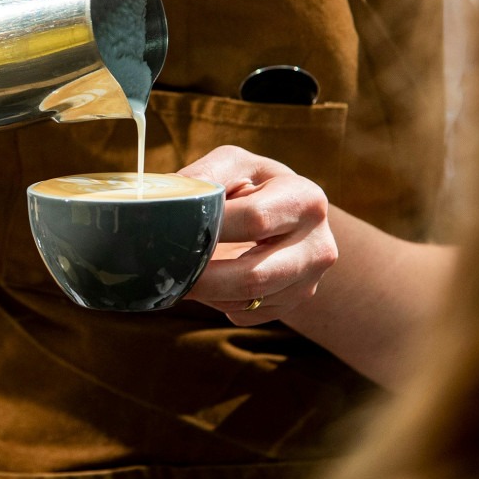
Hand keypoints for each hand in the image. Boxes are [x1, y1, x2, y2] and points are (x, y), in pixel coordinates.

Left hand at [178, 146, 337, 324]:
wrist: (286, 213)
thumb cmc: (251, 184)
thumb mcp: (233, 166)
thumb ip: (202, 179)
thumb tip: (160, 203)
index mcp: (305, 200)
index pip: (254, 220)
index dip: (210, 229)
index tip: (171, 233)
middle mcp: (318, 245)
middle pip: (254, 276)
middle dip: (203, 277)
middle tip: (166, 270)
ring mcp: (309, 281)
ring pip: (247, 300)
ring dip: (206, 291)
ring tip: (181, 272)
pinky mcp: (293, 304)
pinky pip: (246, 313)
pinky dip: (217, 300)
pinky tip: (210, 279)